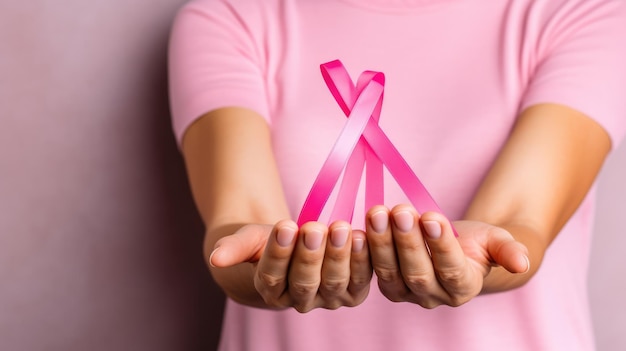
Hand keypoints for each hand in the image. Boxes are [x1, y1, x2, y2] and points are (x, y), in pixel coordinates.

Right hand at [209, 220, 372, 311]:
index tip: (283, 226)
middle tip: (313, 228)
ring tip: (340, 229)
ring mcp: (327, 298)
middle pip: (304, 283)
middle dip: (309, 255)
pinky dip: (362, 260)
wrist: (292, 247)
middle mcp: (299, 301)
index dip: (278, 253)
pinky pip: (360, 279)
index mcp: (269, 290)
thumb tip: (214, 258)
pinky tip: (363, 236)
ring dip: (339, 256)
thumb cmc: (265, 242)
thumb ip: (233, 248)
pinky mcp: (352, 291)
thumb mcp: (248, 238)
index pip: (271, 276)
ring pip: (333, 282)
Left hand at [365, 205, 528, 307]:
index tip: (432, 217)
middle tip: (399, 211)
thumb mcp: (497, 240)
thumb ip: (508, 250)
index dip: (441, 245)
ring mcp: (407, 293)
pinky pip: (371, 271)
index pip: (452, 269)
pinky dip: (363, 251)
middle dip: (406, 241)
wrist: (457, 247)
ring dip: (381, 242)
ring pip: (390, 273)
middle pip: (417, 273)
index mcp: (464, 287)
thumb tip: (522, 262)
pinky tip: (357, 227)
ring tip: (378, 212)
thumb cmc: (478, 242)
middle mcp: (434, 296)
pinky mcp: (386, 283)